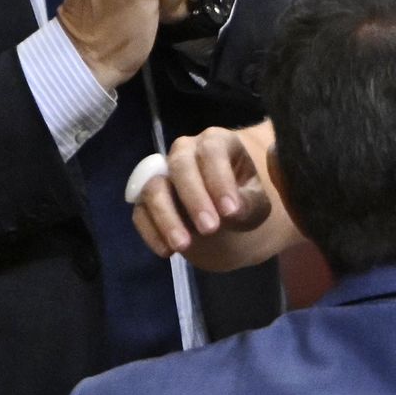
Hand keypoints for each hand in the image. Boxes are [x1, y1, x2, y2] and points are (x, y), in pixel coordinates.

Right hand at [132, 127, 272, 271]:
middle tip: (210, 229)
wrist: (222, 216)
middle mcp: (184, 151)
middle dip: (193, 198)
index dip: (219, 180)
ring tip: (184, 246)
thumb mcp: (255, 203)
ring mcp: (161, 173)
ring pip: (154, 187)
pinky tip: (168, 251)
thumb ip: (248, 204)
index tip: (229, 211)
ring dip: (167, 217)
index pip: (212, 152)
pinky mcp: (144, 199)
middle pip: (179, 165)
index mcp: (216, 143)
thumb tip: (231, 212)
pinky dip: (152, 232)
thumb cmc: (241, 200)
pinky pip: (140, 212)